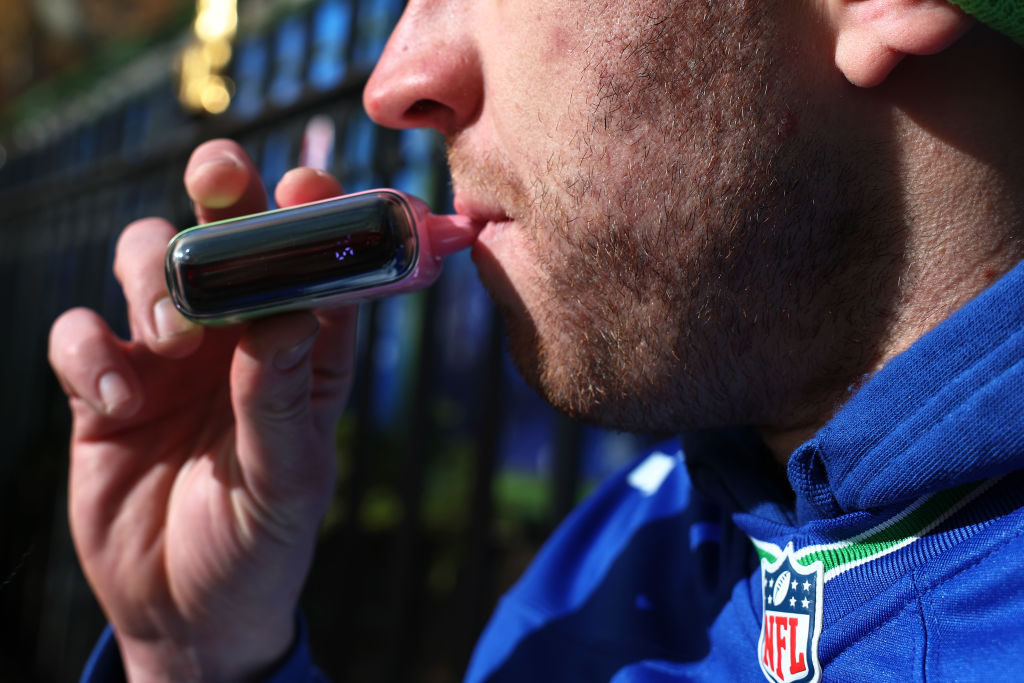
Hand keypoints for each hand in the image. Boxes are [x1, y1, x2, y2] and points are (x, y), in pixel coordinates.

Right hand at [48, 140, 355, 680]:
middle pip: (224, 232)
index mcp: (301, 350)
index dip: (312, 215)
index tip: (308, 187)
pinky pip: (79, 333)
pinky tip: (114, 405)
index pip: (312, 261)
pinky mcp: (103, 385)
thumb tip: (285, 313)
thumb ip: (283, 399)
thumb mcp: (286, 480)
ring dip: (155, 279)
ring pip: (148, 259)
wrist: (184, 610)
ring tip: (172, 339)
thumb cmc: (258, 543)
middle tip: (220, 176)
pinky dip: (88, 354)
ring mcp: (167, 355)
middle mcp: (235, 336)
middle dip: (222, 191)